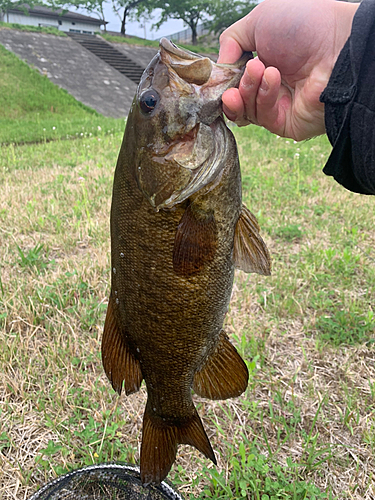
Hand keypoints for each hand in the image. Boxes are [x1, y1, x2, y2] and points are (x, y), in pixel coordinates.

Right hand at [218, 0, 358, 140]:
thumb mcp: (258, 21)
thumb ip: (230, 41)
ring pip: (245, 111)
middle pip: (235, 100)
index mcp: (264, 62)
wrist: (338, 45)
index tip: (217, 74)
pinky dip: (263, 98)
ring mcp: (278, 106)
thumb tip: (218, 68)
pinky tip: (272, 78)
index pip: (233, 80)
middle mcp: (271, 86)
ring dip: (247, 89)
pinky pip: (262, 119)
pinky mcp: (286, 124)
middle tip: (240, 73)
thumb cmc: (305, 26)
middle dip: (231, 87)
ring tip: (259, 69)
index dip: (223, 79)